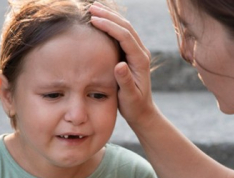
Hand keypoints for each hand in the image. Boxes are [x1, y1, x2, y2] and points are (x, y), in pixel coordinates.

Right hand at [89, 2, 159, 126]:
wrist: (142, 111)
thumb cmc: (134, 106)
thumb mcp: (129, 96)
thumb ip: (125, 81)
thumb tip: (120, 64)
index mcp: (140, 60)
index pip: (125, 37)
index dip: (110, 26)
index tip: (94, 20)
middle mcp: (141, 53)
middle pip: (126, 27)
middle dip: (109, 16)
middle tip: (91, 7)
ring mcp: (137, 52)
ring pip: (125, 28)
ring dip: (110, 17)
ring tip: (93, 8)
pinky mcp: (131, 54)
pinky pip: (122, 34)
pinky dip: (111, 24)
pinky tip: (100, 20)